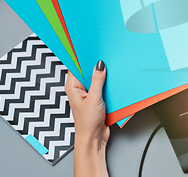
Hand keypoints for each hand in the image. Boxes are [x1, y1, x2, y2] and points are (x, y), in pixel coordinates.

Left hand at [65, 61, 109, 176]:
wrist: (94, 138)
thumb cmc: (87, 123)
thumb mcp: (94, 98)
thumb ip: (97, 80)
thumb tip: (99, 65)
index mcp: (72, 87)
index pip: (76, 66)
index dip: (83, 57)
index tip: (92, 49)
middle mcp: (79, 89)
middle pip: (88, 72)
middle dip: (97, 67)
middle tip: (106, 58)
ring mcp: (89, 94)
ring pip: (98, 79)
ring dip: (105, 77)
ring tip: (112, 71)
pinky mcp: (98, 98)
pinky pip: (104, 87)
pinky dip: (109, 85)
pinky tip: (115, 83)